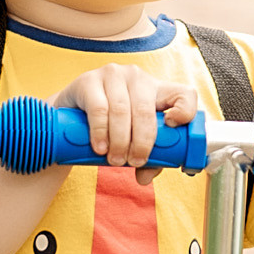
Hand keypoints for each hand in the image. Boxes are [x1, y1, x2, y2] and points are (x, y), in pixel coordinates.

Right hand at [59, 68, 197, 168]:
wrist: (68, 118)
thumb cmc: (109, 128)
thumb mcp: (132, 141)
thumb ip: (145, 158)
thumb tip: (145, 177)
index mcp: (157, 90)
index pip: (184, 93)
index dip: (186, 111)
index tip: (173, 128)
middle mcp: (137, 78)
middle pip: (147, 110)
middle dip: (142, 142)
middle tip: (134, 162)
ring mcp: (113, 75)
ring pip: (122, 110)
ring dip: (120, 141)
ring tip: (115, 160)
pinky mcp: (88, 80)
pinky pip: (99, 108)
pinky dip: (101, 132)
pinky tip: (100, 147)